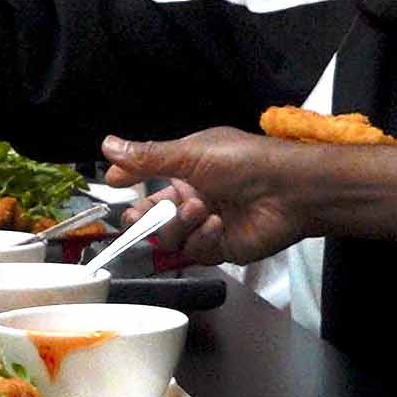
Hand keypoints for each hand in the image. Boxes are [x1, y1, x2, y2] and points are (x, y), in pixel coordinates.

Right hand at [94, 131, 334, 265]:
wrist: (288, 192)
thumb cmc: (245, 162)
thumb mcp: (191, 154)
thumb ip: (148, 157)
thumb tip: (108, 145)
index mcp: (186, 168)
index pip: (146, 176)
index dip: (128, 180)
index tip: (113, 182)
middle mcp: (192, 196)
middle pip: (151, 215)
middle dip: (143, 217)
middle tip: (139, 217)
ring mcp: (204, 224)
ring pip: (169, 235)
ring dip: (180, 224)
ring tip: (201, 210)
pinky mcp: (218, 247)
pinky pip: (193, 250)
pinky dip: (202, 238)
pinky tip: (218, 224)